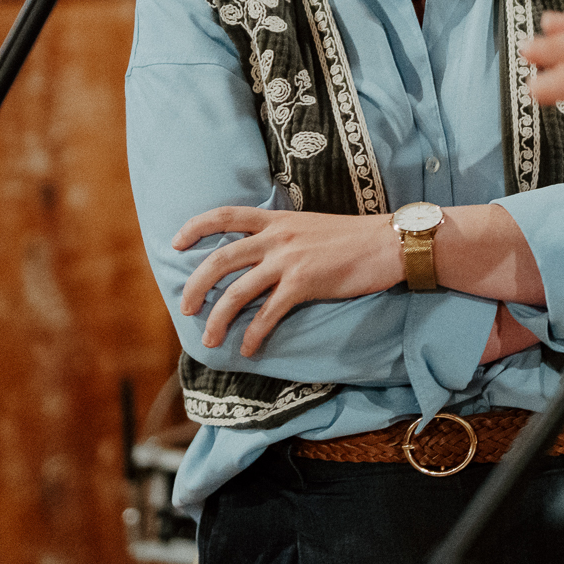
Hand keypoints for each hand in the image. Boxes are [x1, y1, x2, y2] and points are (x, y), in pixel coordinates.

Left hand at [174, 207, 397, 357]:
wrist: (388, 243)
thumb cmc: (355, 238)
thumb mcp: (311, 226)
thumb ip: (285, 236)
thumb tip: (264, 256)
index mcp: (277, 219)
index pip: (225, 215)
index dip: (195, 227)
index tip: (175, 242)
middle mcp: (277, 237)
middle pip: (219, 260)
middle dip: (195, 286)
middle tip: (186, 308)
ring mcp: (289, 260)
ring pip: (237, 292)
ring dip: (218, 319)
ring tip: (210, 339)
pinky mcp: (304, 283)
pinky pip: (268, 313)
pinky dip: (254, 334)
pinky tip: (249, 348)